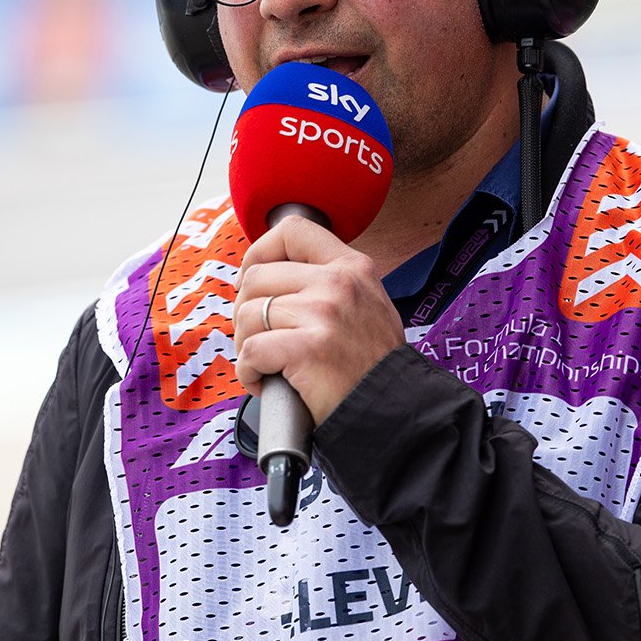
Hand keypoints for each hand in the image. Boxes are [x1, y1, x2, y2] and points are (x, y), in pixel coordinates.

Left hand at [234, 215, 405, 425]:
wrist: (396, 410)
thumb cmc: (373, 366)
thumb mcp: (366, 304)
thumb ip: (328, 284)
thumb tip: (271, 277)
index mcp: (352, 267)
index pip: (293, 231)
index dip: (259, 252)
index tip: (251, 280)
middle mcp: (339, 283)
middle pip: (258, 277)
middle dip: (245, 312)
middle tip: (256, 337)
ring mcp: (324, 314)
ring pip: (249, 315)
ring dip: (245, 345)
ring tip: (264, 365)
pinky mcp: (307, 349)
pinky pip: (251, 351)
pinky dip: (248, 371)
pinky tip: (264, 381)